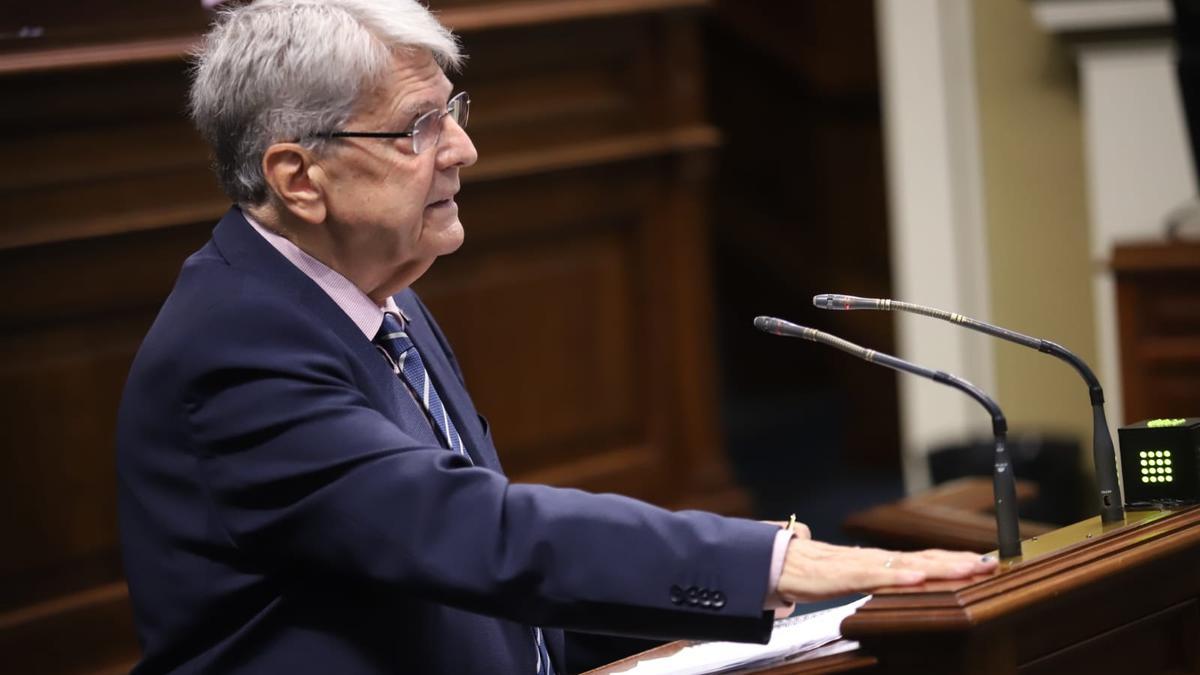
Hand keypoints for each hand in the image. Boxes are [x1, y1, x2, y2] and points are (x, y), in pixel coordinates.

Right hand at [776, 538, 997, 603]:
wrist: (781, 562)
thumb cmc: (817, 571)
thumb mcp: (858, 577)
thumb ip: (882, 577)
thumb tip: (909, 579)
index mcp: (883, 561)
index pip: (926, 558)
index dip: (956, 559)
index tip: (987, 562)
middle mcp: (879, 559)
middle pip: (926, 559)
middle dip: (960, 562)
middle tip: (992, 564)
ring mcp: (863, 565)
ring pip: (908, 565)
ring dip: (941, 566)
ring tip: (968, 569)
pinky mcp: (845, 574)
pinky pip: (876, 576)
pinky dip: (899, 576)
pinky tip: (918, 578)